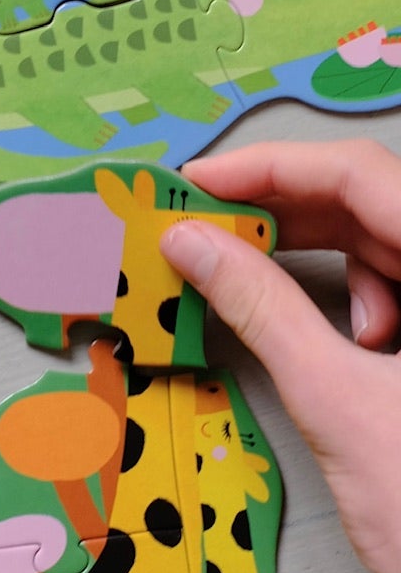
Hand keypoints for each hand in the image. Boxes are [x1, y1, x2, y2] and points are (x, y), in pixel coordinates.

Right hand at [161, 139, 400, 572]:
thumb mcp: (337, 403)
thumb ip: (261, 309)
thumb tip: (192, 244)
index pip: (360, 175)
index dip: (271, 169)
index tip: (195, 186)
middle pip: (374, 202)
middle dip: (287, 214)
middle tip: (207, 233)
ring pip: (388, 242)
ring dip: (326, 262)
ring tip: (286, 310)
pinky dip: (362, 300)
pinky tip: (351, 345)